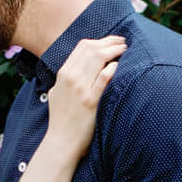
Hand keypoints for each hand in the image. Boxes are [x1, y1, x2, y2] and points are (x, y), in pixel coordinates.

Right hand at [44, 35, 125, 157]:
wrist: (61, 141)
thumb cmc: (61, 119)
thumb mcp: (56, 93)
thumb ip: (65, 78)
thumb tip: (78, 66)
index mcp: (63, 74)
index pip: (83, 46)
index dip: (101, 40)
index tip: (112, 41)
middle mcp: (70, 77)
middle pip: (93, 48)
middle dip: (111, 42)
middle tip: (123, 43)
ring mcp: (80, 89)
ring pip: (99, 58)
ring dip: (115, 51)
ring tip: (126, 51)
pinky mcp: (91, 101)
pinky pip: (105, 77)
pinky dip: (114, 68)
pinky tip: (121, 66)